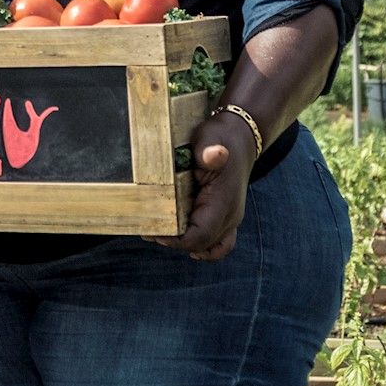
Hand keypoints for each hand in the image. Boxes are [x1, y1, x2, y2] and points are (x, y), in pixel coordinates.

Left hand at [169, 111, 253, 261]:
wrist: (239, 138)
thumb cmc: (220, 138)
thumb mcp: (210, 138)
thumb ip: (208, 151)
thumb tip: (214, 155)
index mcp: (224, 201)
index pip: (201, 234)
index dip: (177, 239)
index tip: (154, 231)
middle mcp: (230, 215)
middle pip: (201, 243)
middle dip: (173, 240)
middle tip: (146, 229)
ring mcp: (229, 218)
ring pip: (209, 246)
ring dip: (184, 243)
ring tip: (157, 233)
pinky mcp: (224, 216)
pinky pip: (218, 243)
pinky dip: (203, 247)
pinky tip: (184, 245)